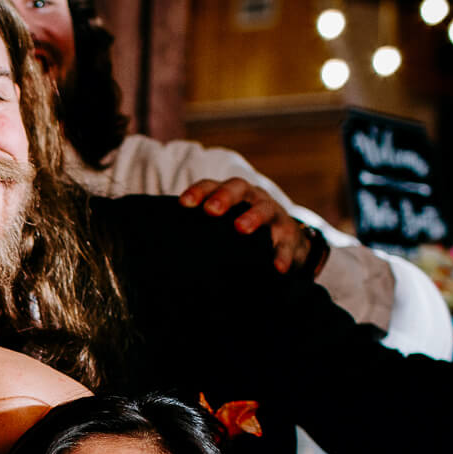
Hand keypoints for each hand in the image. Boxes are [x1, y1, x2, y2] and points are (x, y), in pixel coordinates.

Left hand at [180, 177, 316, 273]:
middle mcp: (252, 199)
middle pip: (239, 189)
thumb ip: (199, 230)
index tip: (183, 204)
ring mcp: (274, 215)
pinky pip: (287, 245)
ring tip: (241, 228)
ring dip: (252, 217)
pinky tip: (277, 267)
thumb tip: (162, 249)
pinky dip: (282, 255)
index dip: (198, 192)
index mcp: (231, 195)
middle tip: (211, 210)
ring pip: (264, 210)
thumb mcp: (222, 227)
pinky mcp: (290, 237)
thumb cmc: (241, 234)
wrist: (287, 242)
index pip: (211, 186)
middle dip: (224, 197)